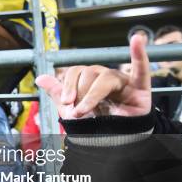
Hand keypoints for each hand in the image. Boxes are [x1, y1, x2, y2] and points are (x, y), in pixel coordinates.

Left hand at [36, 34, 150, 118]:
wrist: (112, 142)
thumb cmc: (94, 124)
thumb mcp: (71, 109)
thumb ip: (57, 92)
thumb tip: (39, 78)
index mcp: (90, 79)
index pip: (76, 71)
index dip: (68, 85)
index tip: (66, 103)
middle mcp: (106, 76)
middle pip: (90, 73)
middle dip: (81, 93)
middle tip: (80, 112)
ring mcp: (123, 81)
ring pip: (105, 77)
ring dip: (92, 95)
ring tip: (87, 111)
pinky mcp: (140, 89)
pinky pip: (141, 68)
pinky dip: (139, 53)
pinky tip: (137, 39)